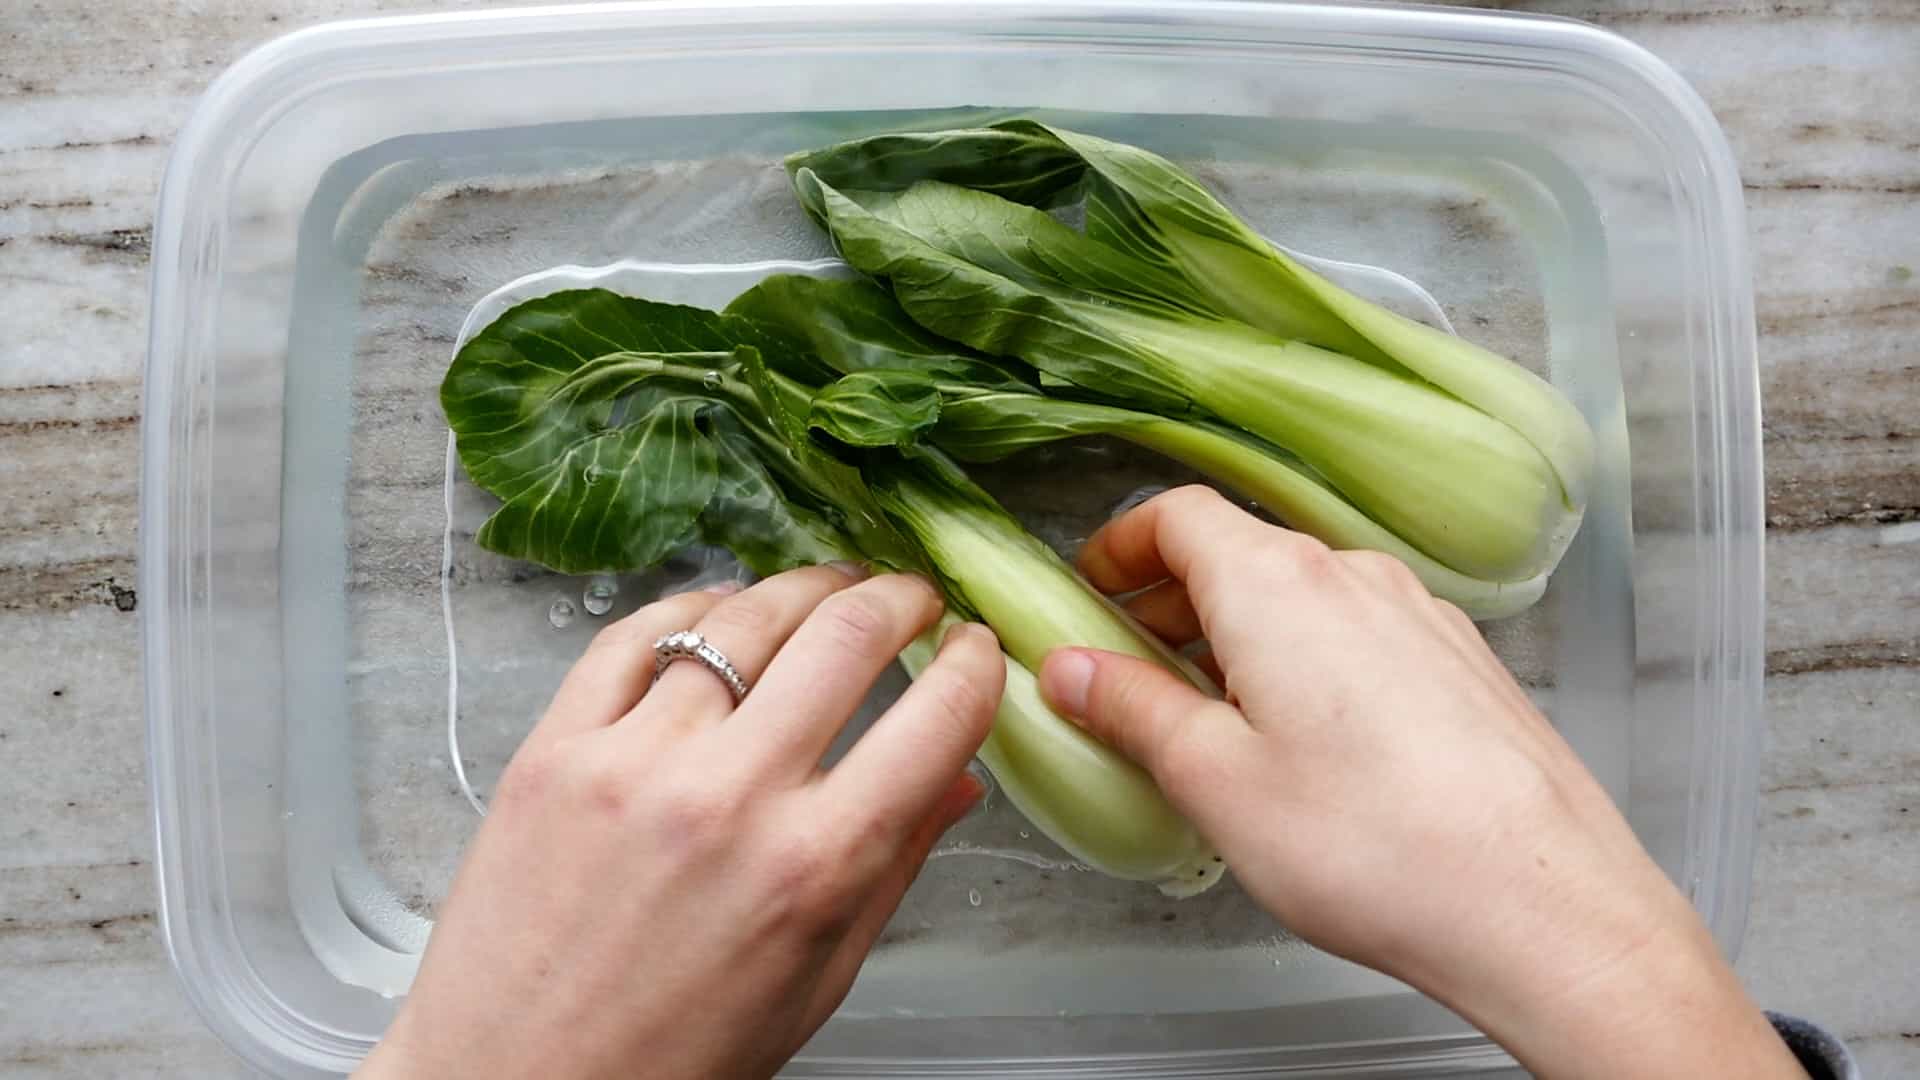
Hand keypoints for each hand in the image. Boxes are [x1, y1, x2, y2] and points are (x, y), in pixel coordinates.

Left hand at [360, 565, 1001, 1079]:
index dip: (975, 665)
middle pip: (845, 635)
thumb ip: (892, 868)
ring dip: (805, 587)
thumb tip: (959, 782)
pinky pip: (634, 634)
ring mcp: (634, 762)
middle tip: (912, 596)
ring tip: (827, 588)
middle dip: (900, 597)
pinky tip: (720, 611)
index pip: (935, 720)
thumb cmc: (671, 1056)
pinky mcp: (556, 749)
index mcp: (814, 867)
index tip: (976, 648)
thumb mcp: (815, 982)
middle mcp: (730, 798)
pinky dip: (691, 605)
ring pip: (743, 617)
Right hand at [1038, 487, 1801, 1079]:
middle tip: (1125, 665)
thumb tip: (1069, 670)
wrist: (1541, 905)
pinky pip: (1359, 634)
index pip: (1177, 514)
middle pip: (1240, 551)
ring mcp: (1419, 617)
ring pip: (1303, 596)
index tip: (1087, 593)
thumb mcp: (1214, 780)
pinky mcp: (1461, 665)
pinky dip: (1306, 660)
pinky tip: (1301, 743)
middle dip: (1170, 598)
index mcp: (1276, 583)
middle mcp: (1353, 577)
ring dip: (1239, 634)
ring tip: (1208, 717)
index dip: (1118, 547)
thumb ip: (1131, 710)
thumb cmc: (1374, 845)